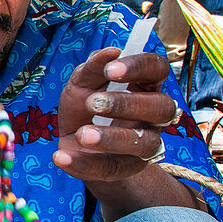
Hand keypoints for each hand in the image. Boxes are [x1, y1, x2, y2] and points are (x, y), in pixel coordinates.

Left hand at [53, 47, 178, 180]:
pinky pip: (113, 169)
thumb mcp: (80, 84)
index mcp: (145, 86)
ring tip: (81, 134)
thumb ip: (92, 69)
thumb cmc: (84, 106)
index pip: (158, 69)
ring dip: (111, 138)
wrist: (74, 142)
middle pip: (162, 107)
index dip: (139, 67)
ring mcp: (146, 143)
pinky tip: (61, 157)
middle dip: (126, 104)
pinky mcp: (128, 167)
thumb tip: (109, 52)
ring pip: (145, 143)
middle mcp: (153, 115)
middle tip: (92, 103)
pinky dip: (84, 164)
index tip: (111, 70)